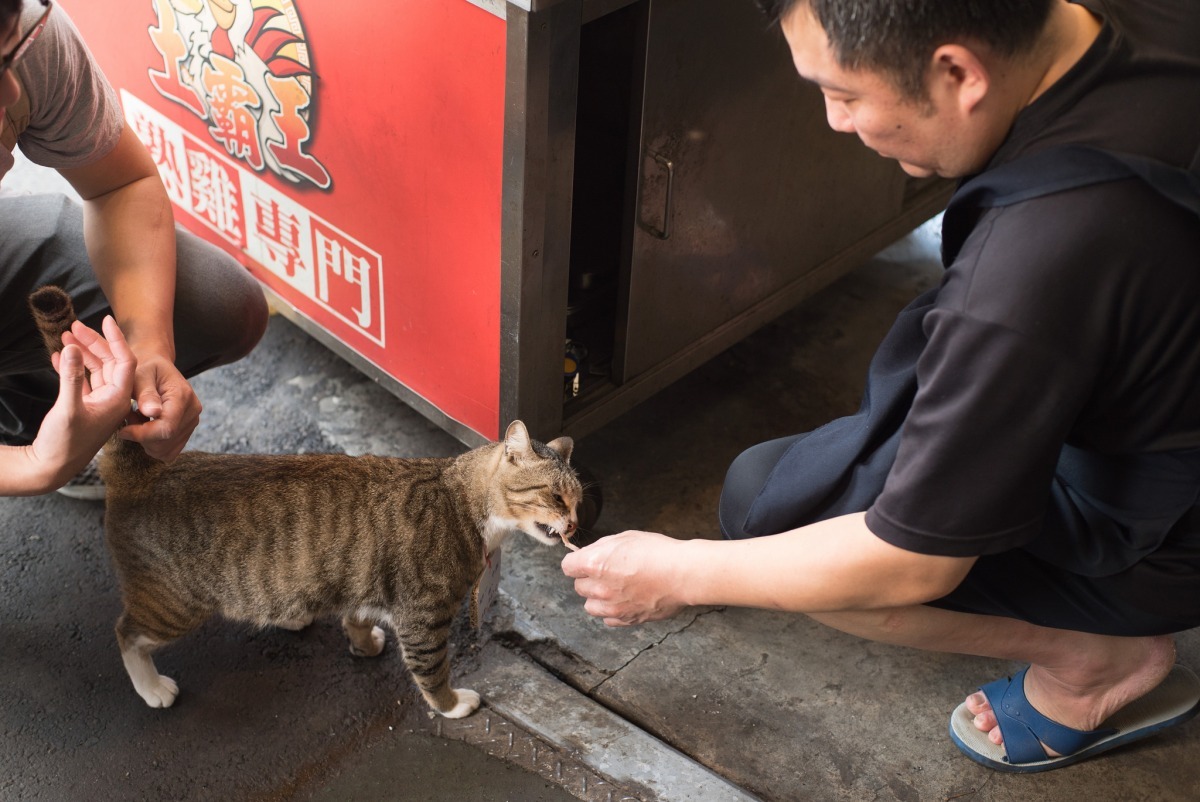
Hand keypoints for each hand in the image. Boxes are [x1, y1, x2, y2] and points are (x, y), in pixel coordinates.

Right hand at [26, 316, 135, 490]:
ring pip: (95, 369)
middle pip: (109, 361)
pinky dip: (71, 367)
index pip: (125, 361)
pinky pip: (82, 380)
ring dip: (80, 353)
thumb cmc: (63, 442)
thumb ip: (70, 377)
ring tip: (64, 336)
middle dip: (93, 342)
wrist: (51, 467)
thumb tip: (71, 348)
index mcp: (118, 398)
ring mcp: (99, 402)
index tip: (106, 319)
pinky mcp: (84, 406)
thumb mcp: (67, 408)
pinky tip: (57, 356)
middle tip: (74, 326)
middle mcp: (113, 399)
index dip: (116, 339)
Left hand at [119, 351, 201, 461]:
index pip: (166, 429)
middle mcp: (193, 410)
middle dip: (142, 437)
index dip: (142, 434)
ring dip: (147, 441)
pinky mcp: (187, 429)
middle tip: (129, 419)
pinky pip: (170, 450)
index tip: (123, 430)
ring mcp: (192, 421)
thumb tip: (153, 412)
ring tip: (137, 421)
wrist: (157, 366)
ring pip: (167, 450)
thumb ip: (145, 393)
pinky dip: (154, 444)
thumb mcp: (140, 375)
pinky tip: (146, 427)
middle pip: (166, 442)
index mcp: (182, 396)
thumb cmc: (145, 368)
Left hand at [561, 530, 689, 626]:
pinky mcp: (627, 619)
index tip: (585, 560)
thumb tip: (590, 554)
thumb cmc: (658, 552)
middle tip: (607, 571)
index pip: (568, 566)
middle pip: (579, 587)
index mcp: (595, 564)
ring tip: (614, 588)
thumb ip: (602, 548)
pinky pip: (608, 619)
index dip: (577, 561)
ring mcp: (613, 607)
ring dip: (597, 597)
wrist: (683, 574)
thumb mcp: (626, 537)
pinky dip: (612, 611)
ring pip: (590, 606)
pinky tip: (624, 600)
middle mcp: (599, 589)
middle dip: (589, 578)